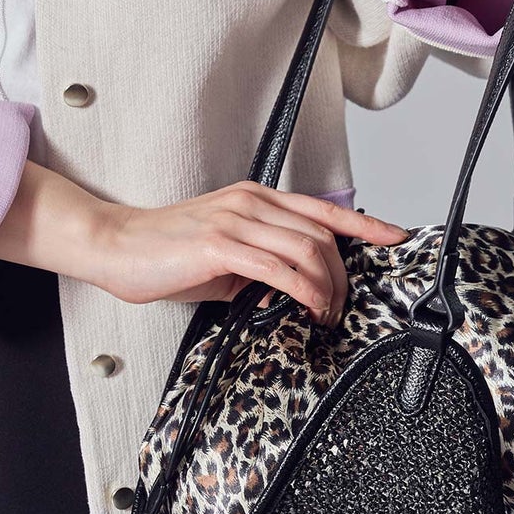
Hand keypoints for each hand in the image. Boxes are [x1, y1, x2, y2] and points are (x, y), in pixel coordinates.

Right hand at [98, 182, 409, 322]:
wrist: (118, 246)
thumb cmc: (168, 254)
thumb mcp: (228, 253)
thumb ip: (264, 262)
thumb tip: (296, 289)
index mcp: (257, 200)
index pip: (323, 210)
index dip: (365, 223)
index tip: (395, 236)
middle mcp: (252, 203)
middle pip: (323, 235)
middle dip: (345, 275)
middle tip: (342, 308)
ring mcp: (237, 221)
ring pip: (308, 249)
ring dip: (327, 287)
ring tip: (326, 314)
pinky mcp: (220, 245)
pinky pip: (278, 267)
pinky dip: (302, 290)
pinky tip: (309, 307)